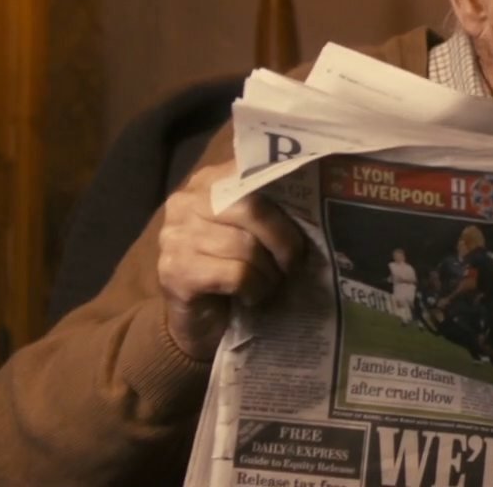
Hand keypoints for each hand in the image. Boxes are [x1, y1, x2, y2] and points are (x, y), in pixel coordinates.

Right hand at [158, 159, 304, 359]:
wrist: (199, 323)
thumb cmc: (234, 270)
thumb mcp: (253, 232)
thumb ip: (270, 208)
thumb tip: (317, 199)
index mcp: (208, 182)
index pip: (250, 169)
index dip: (284, 185)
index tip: (312, 204)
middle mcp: (186, 202)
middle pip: (252, 207)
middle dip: (283, 239)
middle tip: (294, 262)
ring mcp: (176, 236)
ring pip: (246, 245)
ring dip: (269, 271)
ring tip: (270, 282)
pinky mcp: (175, 271)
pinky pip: (236, 274)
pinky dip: (255, 289)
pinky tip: (252, 296)